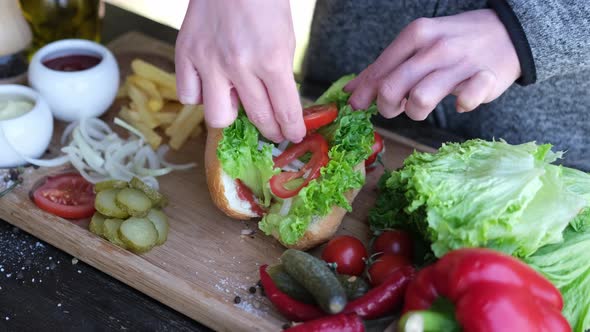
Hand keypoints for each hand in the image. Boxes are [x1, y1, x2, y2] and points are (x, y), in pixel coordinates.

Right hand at [175, 0, 304, 142]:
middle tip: (274, 133)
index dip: (292, 129)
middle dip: (271, 131)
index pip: (285, 110)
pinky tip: (209, 84)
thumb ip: (279, 73)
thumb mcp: (286, 37)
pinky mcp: (185, 54)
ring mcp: (209, 62)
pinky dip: (200, 95)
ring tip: (237, 102)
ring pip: (219, 118)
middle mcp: (239, 65)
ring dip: (232, 116)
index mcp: (272, 59)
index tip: (293, 136)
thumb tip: (277, 105)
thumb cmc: (265, 1)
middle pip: (258, 118)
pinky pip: (190, 96)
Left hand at [346, 9, 520, 119]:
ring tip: (421, 106)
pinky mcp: (485, 79)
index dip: (365, 93)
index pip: (379, 70)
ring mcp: (460, 63)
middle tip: (394, 108)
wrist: (509, 32)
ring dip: (415, 112)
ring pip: (420, 100)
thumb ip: (384, 67)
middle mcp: (436, 48)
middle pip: (392, 88)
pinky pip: (466, 101)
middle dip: (385, 107)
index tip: (358, 106)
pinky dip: (461, 106)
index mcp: (416, 35)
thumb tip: (351, 90)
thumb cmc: (454, 42)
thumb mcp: (417, 44)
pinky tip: (460, 101)